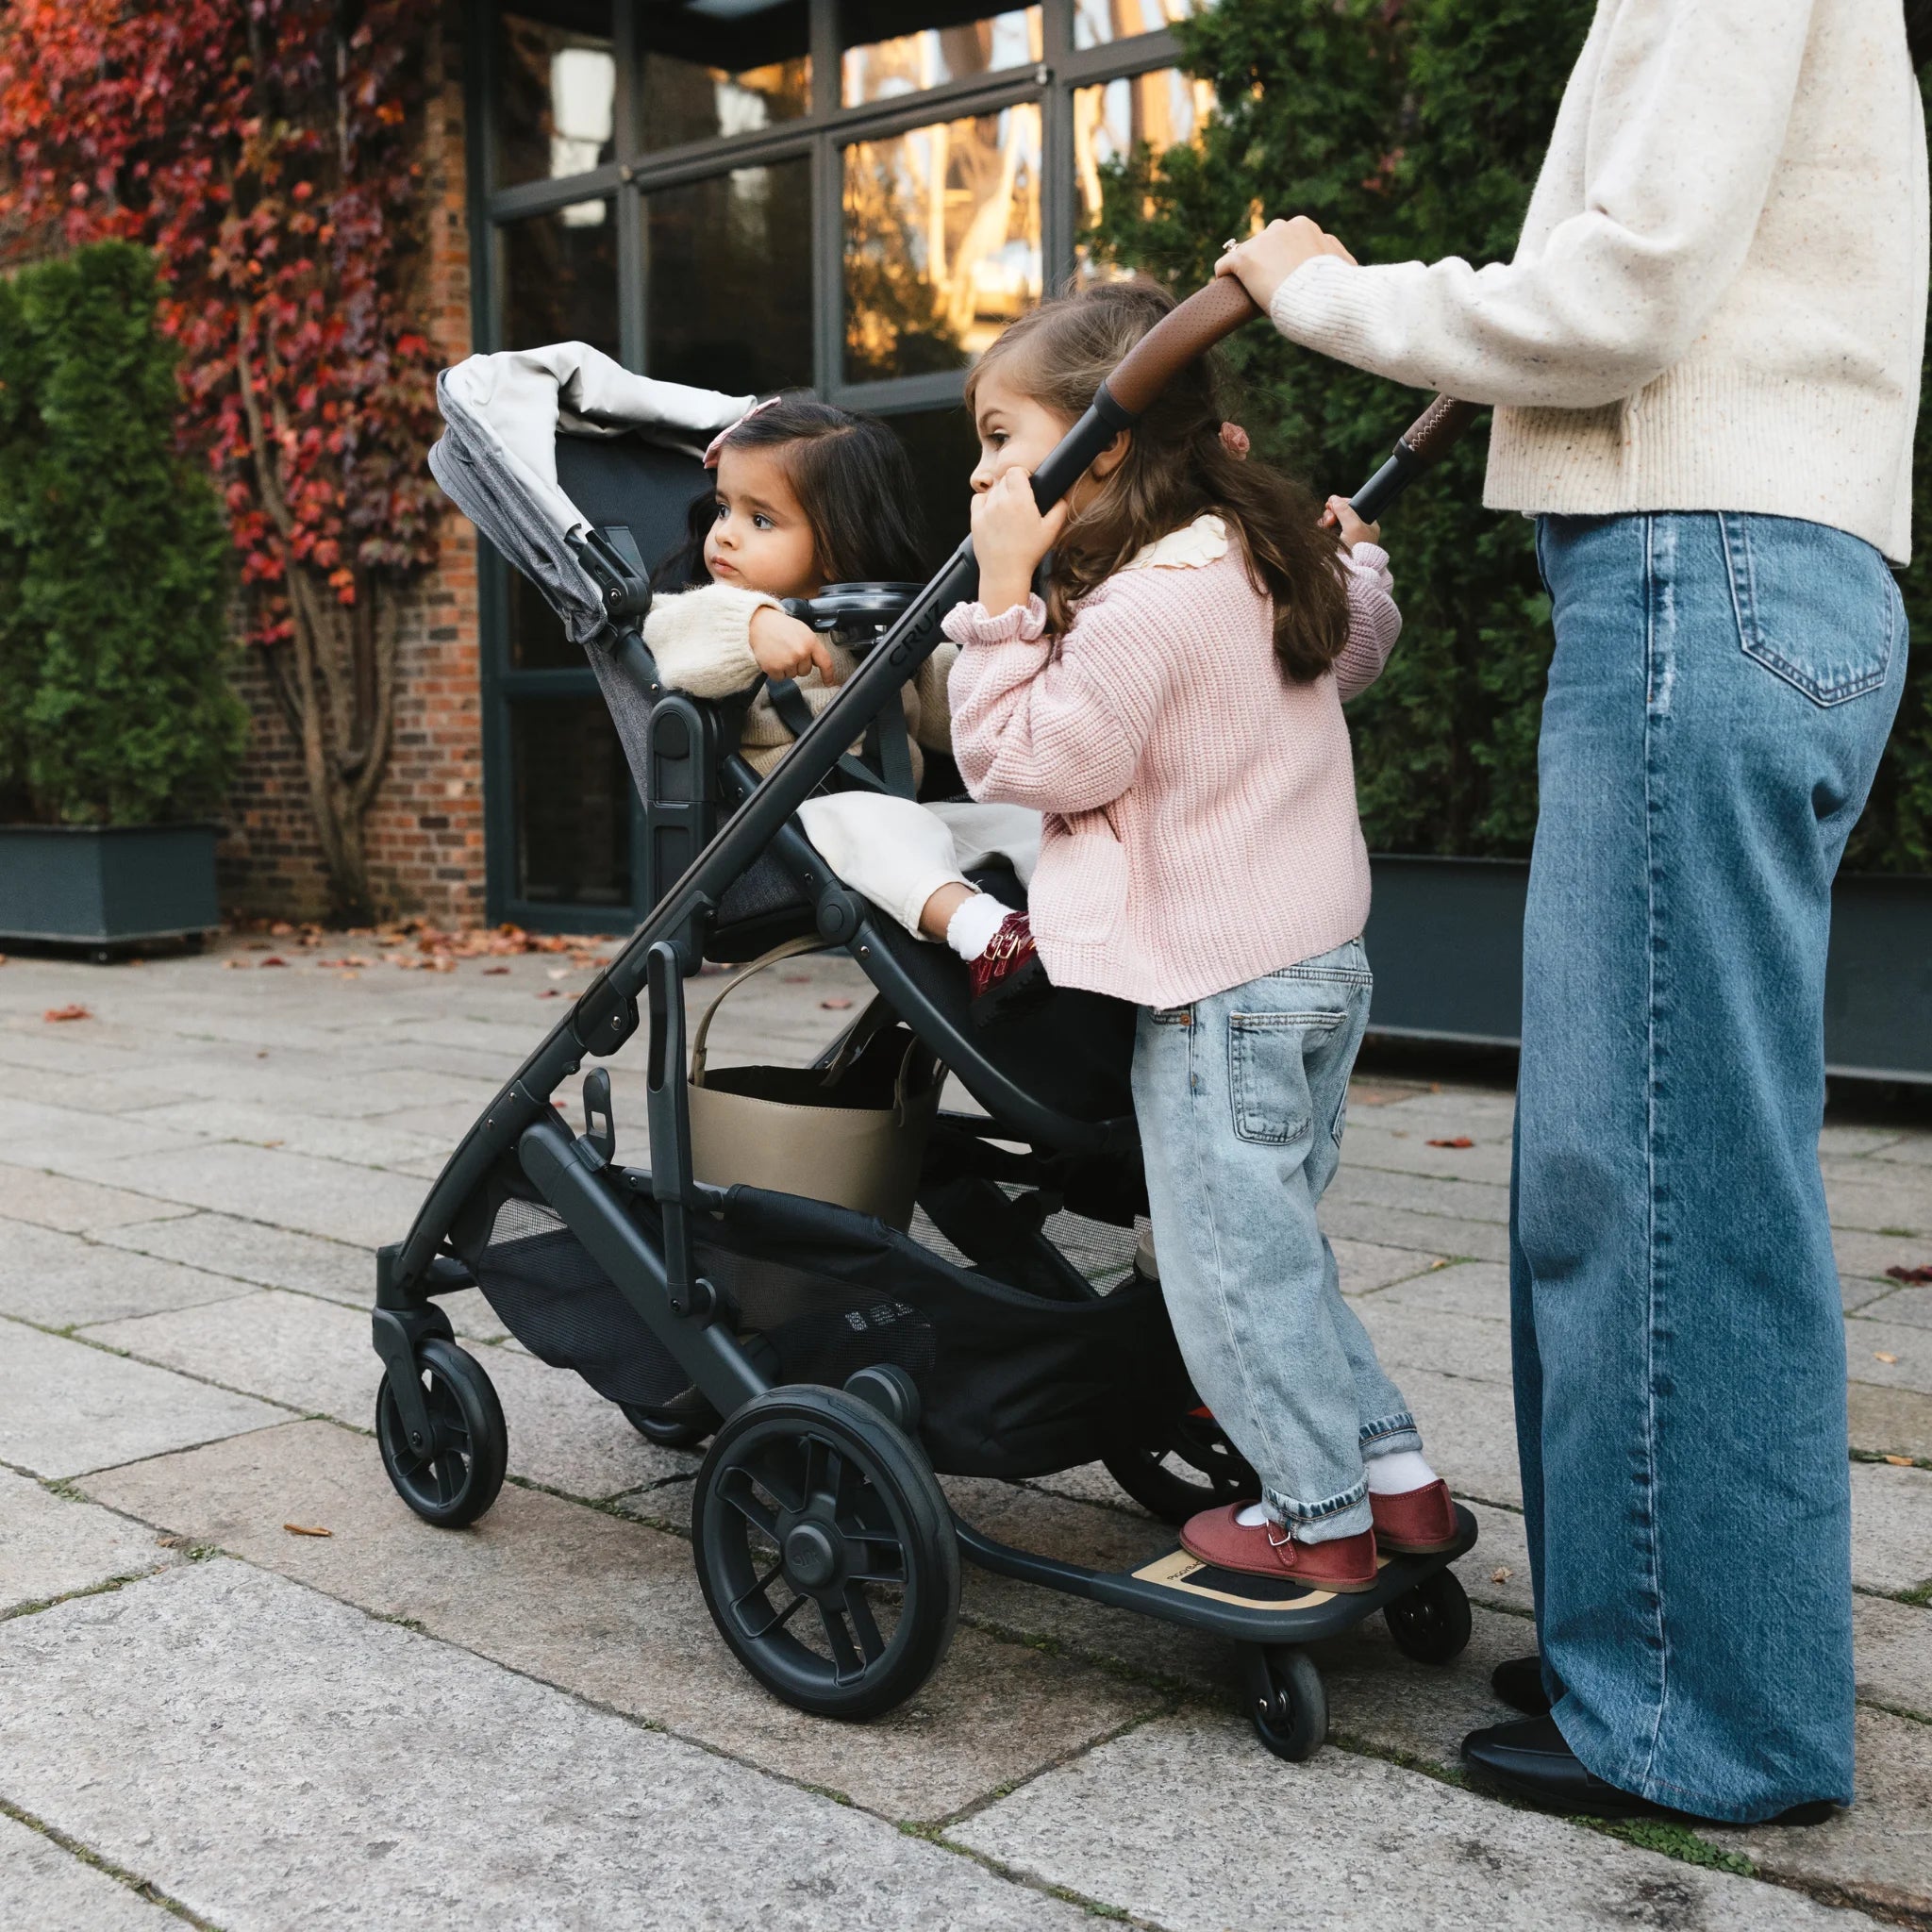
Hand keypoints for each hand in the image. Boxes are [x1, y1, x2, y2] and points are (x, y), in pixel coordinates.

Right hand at [749, 604, 838, 684]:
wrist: (758, 624)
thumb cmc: (779, 626)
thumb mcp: (802, 630)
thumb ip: (811, 646)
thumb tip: (818, 662)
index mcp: (810, 641)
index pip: (825, 662)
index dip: (828, 675)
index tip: (829, 682)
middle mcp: (801, 652)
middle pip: (805, 671)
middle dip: (798, 665)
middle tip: (788, 651)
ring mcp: (788, 661)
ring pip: (792, 675)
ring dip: (786, 668)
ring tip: (779, 652)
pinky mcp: (775, 668)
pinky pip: (779, 678)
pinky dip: (775, 672)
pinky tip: (772, 658)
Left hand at [971, 468, 1067, 615]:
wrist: (1004, 572)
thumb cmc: (1029, 553)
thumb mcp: (1051, 531)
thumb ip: (1060, 509)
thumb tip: (1062, 497)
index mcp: (1020, 500)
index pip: (1015, 471)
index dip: (1022, 475)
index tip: (1026, 483)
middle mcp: (1001, 501)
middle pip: (1004, 480)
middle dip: (1013, 487)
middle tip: (1020, 503)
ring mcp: (986, 510)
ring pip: (993, 491)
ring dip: (1000, 496)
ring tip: (1008, 513)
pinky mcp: (975, 519)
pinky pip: (978, 500)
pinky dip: (985, 503)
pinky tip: (993, 514)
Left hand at [1215, 216, 1356, 310]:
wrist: (1322, 298)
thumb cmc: (1336, 289)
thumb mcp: (1342, 265)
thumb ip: (1334, 256)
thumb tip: (1341, 261)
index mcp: (1304, 226)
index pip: (1284, 240)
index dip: (1282, 261)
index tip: (1284, 280)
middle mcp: (1281, 227)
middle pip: (1264, 245)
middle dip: (1265, 263)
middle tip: (1269, 289)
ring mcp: (1262, 242)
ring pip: (1246, 255)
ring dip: (1246, 272)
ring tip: (1248, 293)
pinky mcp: (1244, 259)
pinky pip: (1224, 265)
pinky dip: (1223, 276)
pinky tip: (1223, 288)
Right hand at [1319, 494, 1381, 548]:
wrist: (1352, 573)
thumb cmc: (1357, 550)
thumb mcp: (1353, 526)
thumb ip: (1345, 510)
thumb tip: (1333, 498)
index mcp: (1368, 524)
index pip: (1353, 506)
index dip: (1341, 503)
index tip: (1331, 505)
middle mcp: (1358, 530)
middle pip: (1340, 513)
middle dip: (1331, 514)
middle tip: (1329, 521)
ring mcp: (1346, 538)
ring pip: (1332, 522)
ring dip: (1325, 521)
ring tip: (1324, 527)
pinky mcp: (1336, 545)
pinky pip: (1327, 532)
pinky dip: (1323, 529)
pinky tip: (1321, 531)